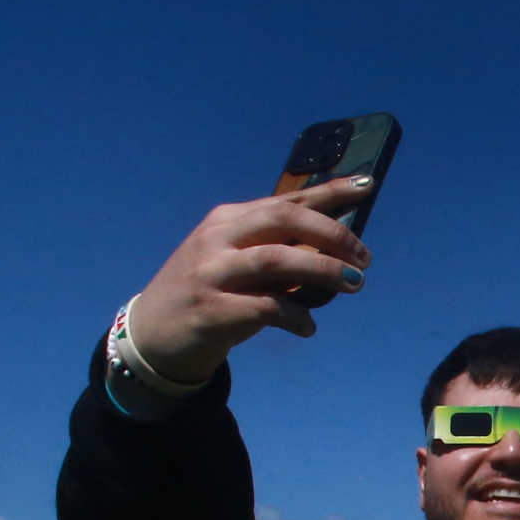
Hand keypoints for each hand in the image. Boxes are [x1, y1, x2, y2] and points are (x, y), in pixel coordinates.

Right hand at [128, 176, 375, 375]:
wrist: (153, 334)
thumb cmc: (207, 293)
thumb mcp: (232, 259)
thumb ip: (272, 248)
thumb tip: (333, 246)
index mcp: (227, 220)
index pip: (286, 200)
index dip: (328, 192)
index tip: (366, 185)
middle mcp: (217, 239)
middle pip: (283, 220)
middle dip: (332, 234)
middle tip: (364, 258)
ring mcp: (212, 274)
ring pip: (277, 260)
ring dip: (324, 271)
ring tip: (355, 284)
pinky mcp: (212, 311)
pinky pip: (266, 308)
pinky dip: (296, 316)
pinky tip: (308, 327)